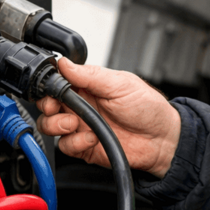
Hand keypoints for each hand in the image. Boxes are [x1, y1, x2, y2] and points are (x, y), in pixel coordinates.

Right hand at [37, 58, 180, 177]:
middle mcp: (81, 106)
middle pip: (47, 105)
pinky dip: (75, 142)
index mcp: (88, 86)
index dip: (48, 85)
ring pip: (50, 126)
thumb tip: (64, 63)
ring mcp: (82, 126)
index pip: (57, 82)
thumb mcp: (121, 84)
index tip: (50, 89)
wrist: (163, 140)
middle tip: (56, 107)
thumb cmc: (149, 109)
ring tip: (74, 124)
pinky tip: (91, 138)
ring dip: (57, 124)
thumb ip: (90, 75)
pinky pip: (66, 146)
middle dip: (47, 106)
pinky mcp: (84, 146)